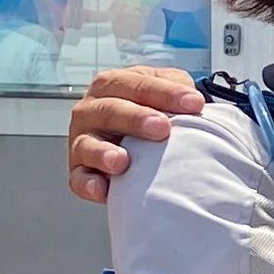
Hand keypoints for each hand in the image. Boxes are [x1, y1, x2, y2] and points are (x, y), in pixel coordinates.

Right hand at [66, 64, 212, 203]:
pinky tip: (102, 189)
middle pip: (109, 110)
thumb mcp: (164, 93)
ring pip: (87, 145)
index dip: (165, 93)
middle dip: (135, 118)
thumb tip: (193, 99)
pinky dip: (88, 184)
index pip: (136, 84)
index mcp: (112, 85)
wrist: (135, 144)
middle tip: (162, 128)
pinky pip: (79, 179)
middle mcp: (91, 110)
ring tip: (122, 161)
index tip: (194, 103)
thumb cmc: (150, 112)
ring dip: (103, 153)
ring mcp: (82, 141)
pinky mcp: (79, 171)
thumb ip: (177, 88)